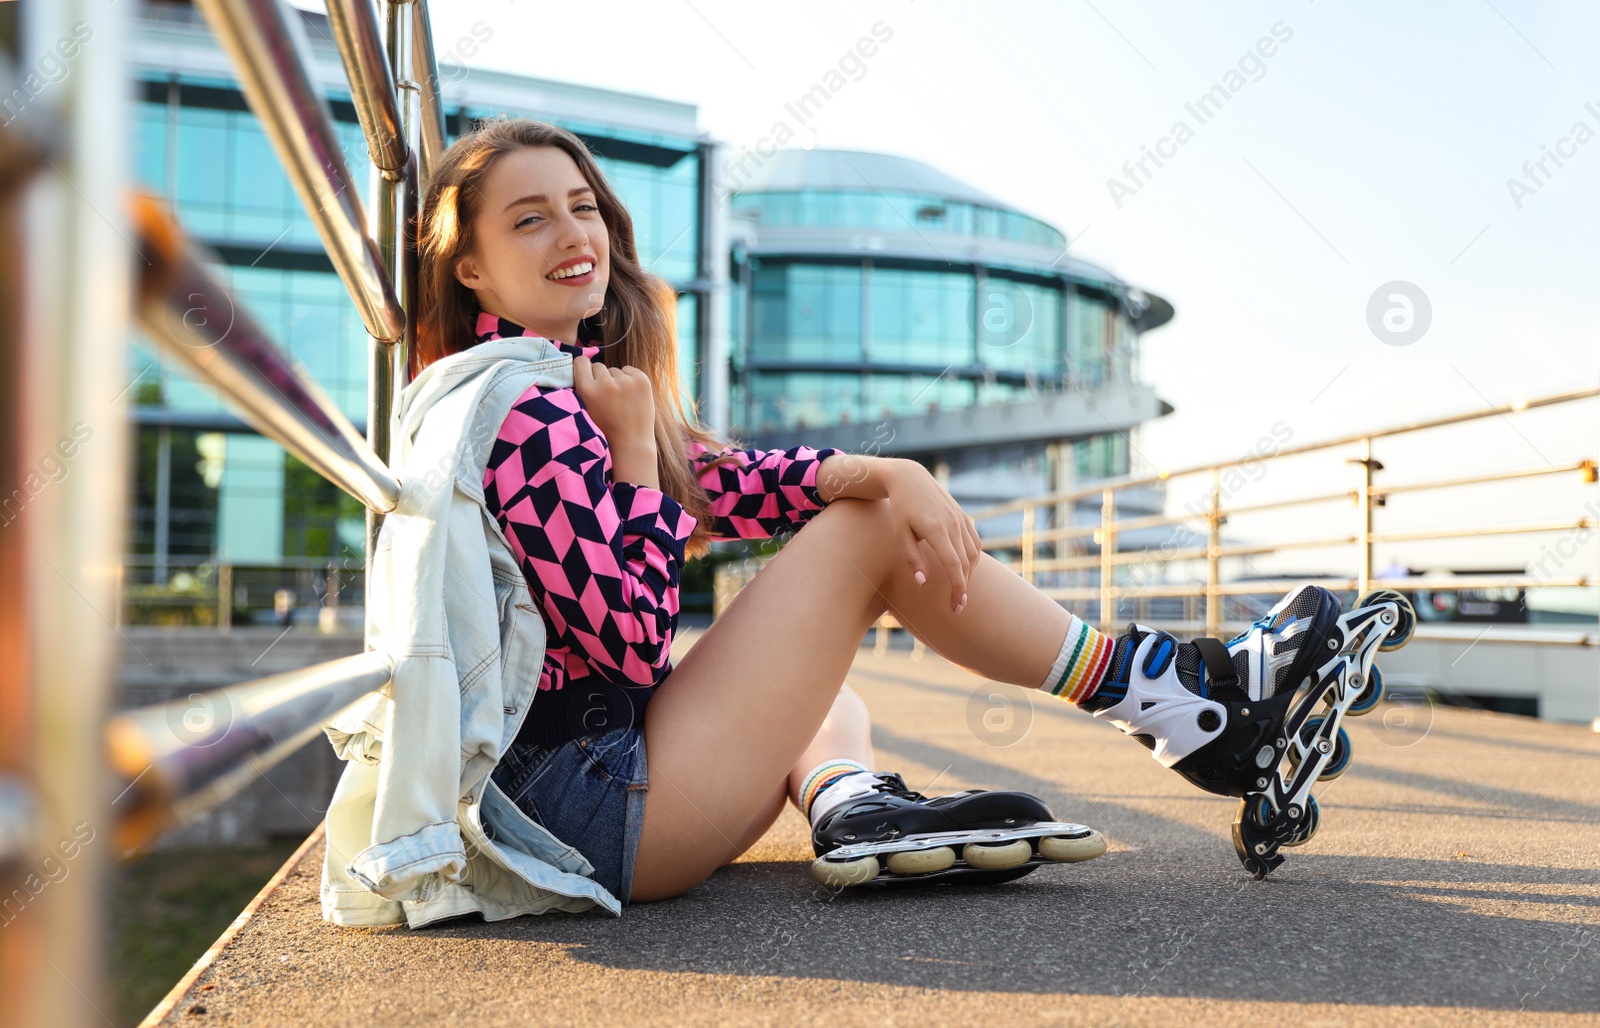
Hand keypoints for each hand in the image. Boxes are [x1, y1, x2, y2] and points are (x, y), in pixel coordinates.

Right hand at [571, 354, 655, 456]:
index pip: (581, 362)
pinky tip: (631, 396)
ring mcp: (626, 381)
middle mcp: (606, 383)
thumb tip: (582, 366)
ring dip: (616, 380)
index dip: (584, 369)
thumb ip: (582, 389)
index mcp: (588, 390)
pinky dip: (630, 379)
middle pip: (598, 366)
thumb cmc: (606, 429)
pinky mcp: (641, 380)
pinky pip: (630, 370)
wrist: (631, 443)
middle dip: (601, 378)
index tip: (588, 376)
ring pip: (615, 370)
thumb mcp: (585, 409)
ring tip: (620, 400)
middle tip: (606, 396)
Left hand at [881, 461, 981, 612]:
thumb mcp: (900, 534)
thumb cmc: (900, 509)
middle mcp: (953, 524)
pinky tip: (965, 569)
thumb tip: (923, 583)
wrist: (910, 479)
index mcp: (936, 530)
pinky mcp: (964, 516)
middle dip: (964, 587)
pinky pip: (975, 542)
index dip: (957, 588)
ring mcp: (961, 519)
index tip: (955, 606)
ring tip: (959, 589)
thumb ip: (913, 559)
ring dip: (969, 574)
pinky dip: (973, 558)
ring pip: (974, 554)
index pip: (954, 565)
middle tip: (957, 606)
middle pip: (966, 563)